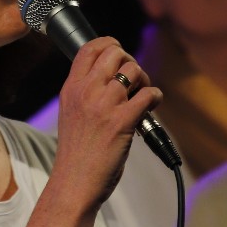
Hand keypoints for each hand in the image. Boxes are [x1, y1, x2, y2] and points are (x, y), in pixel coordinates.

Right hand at [50, 37, 162, 209]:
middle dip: (130, 61)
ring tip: (142, 97)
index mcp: (71, 88)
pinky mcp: (122, 121)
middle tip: (134, 81)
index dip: (109, 44)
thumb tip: (112, 78)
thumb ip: (85, 93)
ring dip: (144, 80)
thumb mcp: (71, 114)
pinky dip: (155, 97)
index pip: (89, 48)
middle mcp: (85, 92)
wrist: (74, 183)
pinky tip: (151, 107)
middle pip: (114, 52)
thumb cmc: (76, 153)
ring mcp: (104, 105)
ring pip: (133, 69)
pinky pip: (148, 94)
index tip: (120, 54)